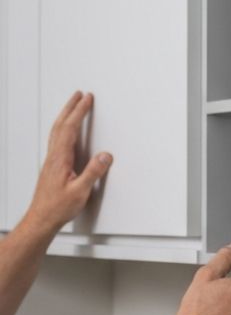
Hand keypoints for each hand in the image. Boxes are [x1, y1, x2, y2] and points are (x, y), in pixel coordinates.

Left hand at [26, 92, 112, 236]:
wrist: (41, 219)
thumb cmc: (57, 208)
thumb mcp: (80, 192)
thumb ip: (93, 172)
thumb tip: (105, 156)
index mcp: (60, 159)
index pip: (70, 129)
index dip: (79, 112)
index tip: (87, 99)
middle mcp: (53, 157)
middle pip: (60, 125)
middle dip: (70, 108)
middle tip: (79, 95)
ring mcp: (51, 161)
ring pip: (56, 132)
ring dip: (65, 116)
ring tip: (73, 107)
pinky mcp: (52, 167)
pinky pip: (57, 140)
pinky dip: (63, 129)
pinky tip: (67, 132)